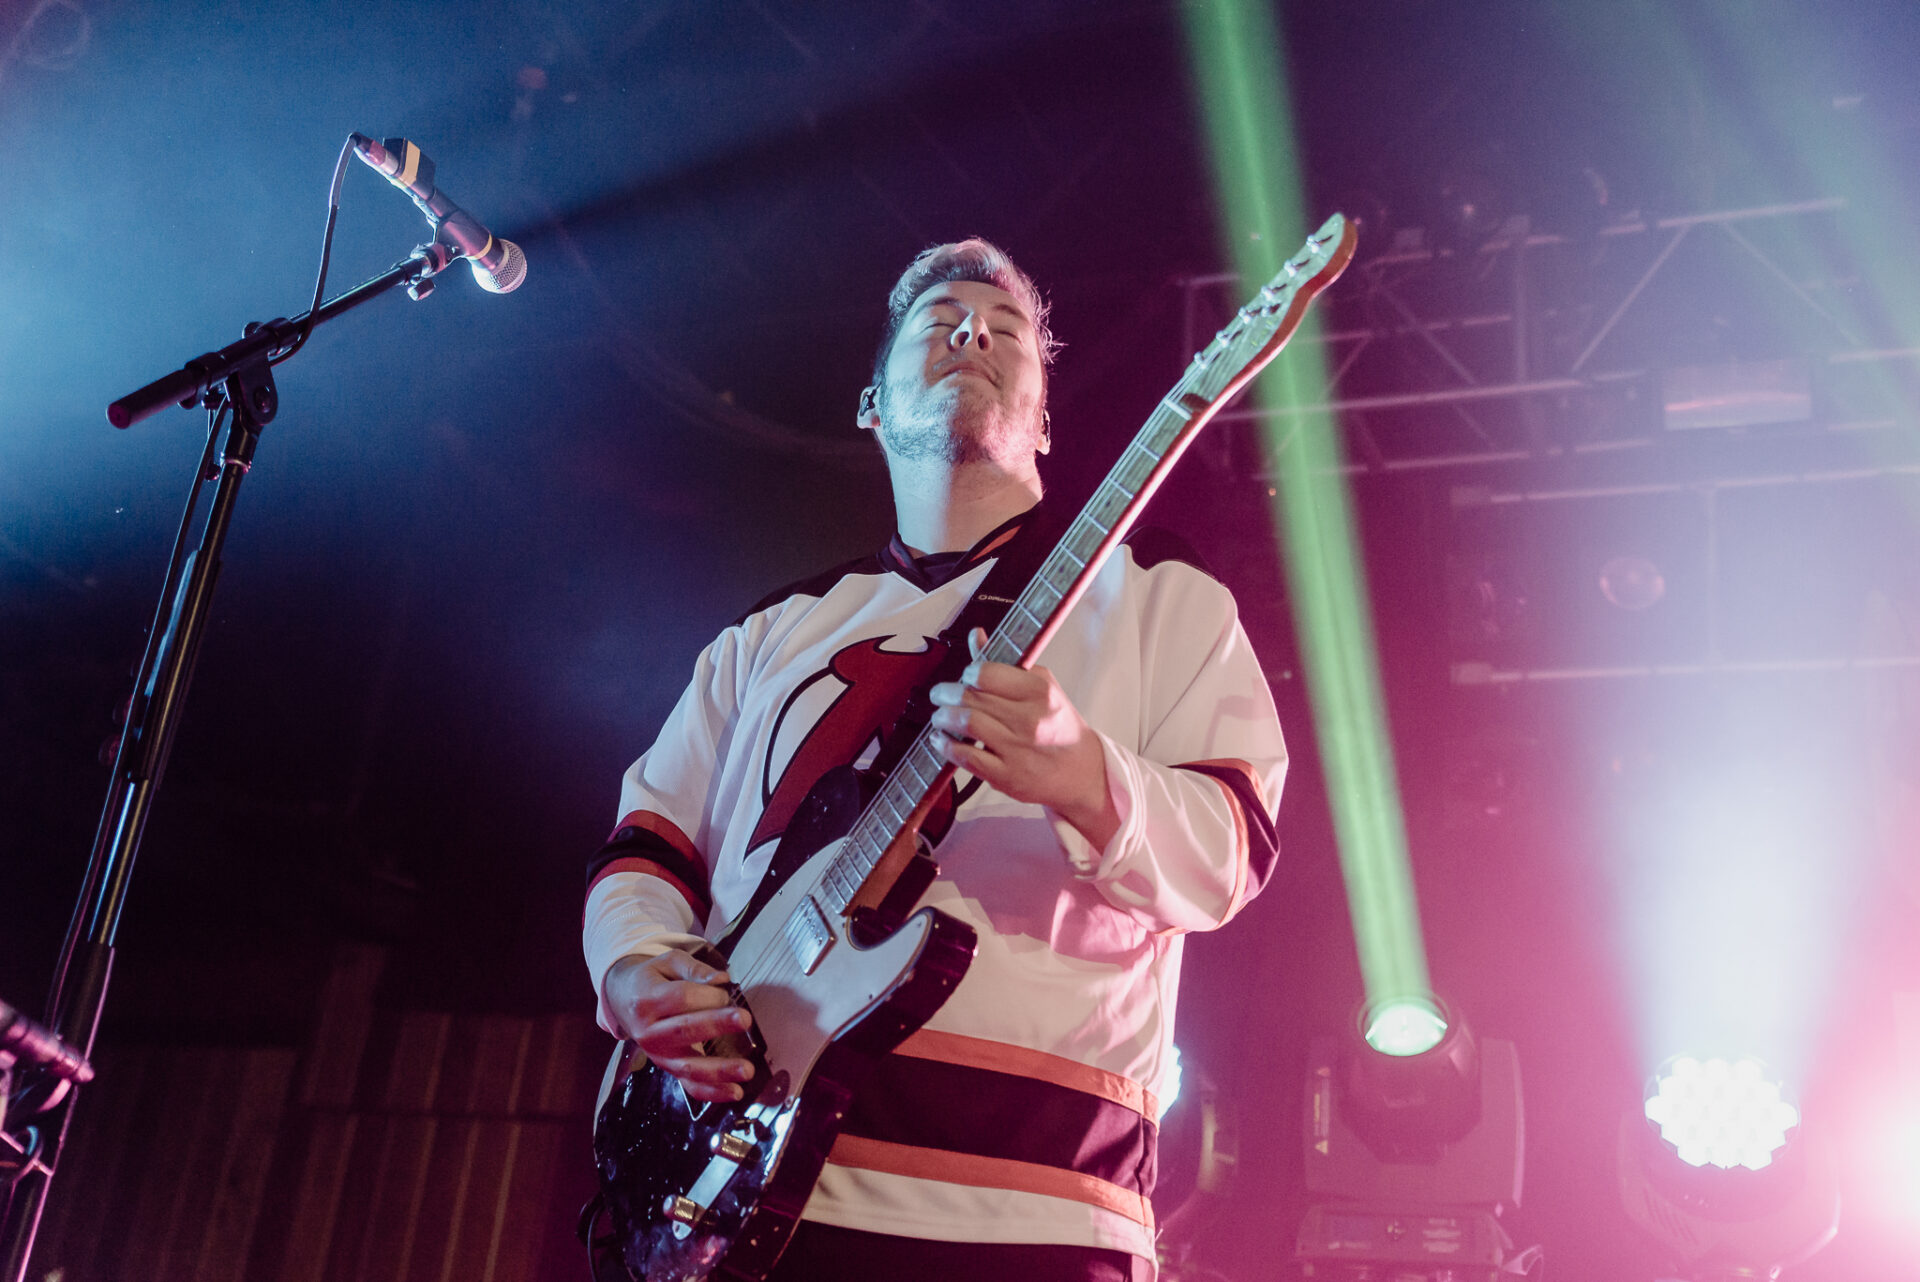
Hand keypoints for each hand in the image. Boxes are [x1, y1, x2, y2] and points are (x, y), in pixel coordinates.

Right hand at [604, 950, 755, 1102]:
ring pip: (687, 1066)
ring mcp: (657, 1055)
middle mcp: (648, 1032)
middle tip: (745, 1019)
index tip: (728, 991)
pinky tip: (735, 1092)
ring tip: (746, 1070)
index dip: (708, 994)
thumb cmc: (651, 979)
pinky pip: (688, 1086)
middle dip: (716, 1025)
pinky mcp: (667, 1069)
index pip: (681, 998)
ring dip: (719, 1070)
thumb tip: (721, 979)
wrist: (622, 999)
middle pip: (685, 1030)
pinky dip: (712, 1092)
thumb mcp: (667, 962)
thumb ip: (694, 968)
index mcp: (647, 1000)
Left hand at [928, 628, 1119, 849]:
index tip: (965, 676)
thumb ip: (1006, 663)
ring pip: (966, 724)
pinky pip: (967, 757)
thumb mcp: (1042, 686)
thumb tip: (976, 636)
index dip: (968, 673)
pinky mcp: (1007, 776)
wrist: (1079, 770)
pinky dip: (946, 746)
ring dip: (943, 717)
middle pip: (972, 698)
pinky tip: (941, 739)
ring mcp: (1018, 749)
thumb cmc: (1057, 724)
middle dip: (946, 694)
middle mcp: (1030, 720)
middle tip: (940, 695)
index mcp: (1040, 692)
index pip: (987, 673)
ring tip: (940, 716)